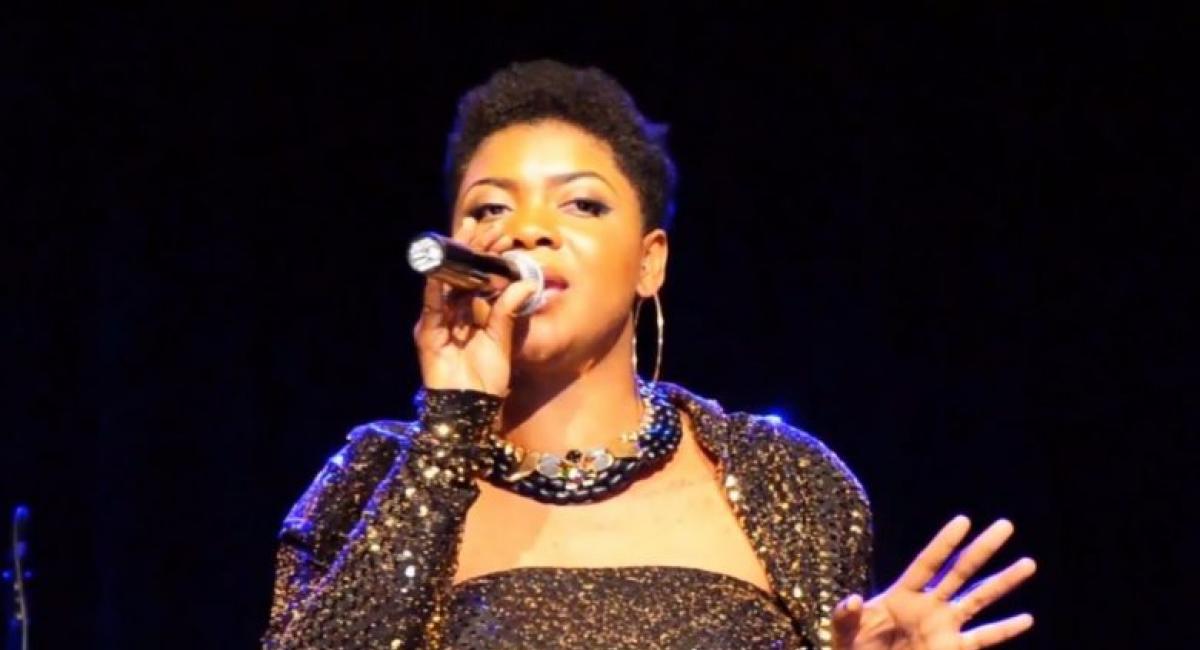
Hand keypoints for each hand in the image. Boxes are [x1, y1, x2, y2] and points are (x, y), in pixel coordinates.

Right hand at [413, 216, 538, 394]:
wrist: (472, 408)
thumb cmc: (486, 380)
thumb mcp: (502, 339)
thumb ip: (508, 311)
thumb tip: (525, 283)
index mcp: (471, 314)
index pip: (477, 277)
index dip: (485, 254)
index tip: (499, 233)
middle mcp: (452, 314)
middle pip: (460, 274)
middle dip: (472, 249)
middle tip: (483, 226)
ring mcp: (438, 323)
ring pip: (446, 283)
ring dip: (458, 260)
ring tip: (470, 237)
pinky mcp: (427, 335)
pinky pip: (432, 306)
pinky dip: (436, 287)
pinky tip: (443, 269)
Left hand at [832, 516, 1036, 649]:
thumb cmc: (851, 648)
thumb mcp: (842, 631)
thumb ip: (845, 615)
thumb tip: (853, 599)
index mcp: (902, 594)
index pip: (928, 562)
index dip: (944, 543)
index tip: (964, 521)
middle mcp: (928, 605)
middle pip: (960, 571)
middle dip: (982, 549)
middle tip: (1005, 525)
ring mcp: (943, 627)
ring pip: (978, 600)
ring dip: (1003, 582)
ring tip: (1029, 563)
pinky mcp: (952, 649)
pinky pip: (983, 638)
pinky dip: (1004, 630)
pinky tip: (1026, 619)